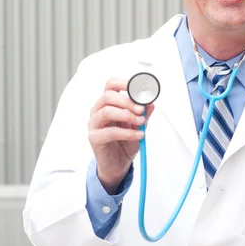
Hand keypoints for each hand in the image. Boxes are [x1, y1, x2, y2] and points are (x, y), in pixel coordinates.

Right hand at [88, 78, 154, 194]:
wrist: (119, 163)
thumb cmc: (126, 140)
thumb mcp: (139, 124)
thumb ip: (144, 112)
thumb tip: (150, 102)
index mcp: (108, 103)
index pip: (111, 85)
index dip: (125, 82)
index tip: (140, 88)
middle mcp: (98, 110)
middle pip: (108, 96)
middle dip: (127, 101)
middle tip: (141, 109)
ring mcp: (94, 124)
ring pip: (106, 111)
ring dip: (127, 115)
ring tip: (141, 121)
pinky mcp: (94, 138)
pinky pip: (110, 132)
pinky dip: (128, 132)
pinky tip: (139, 134)